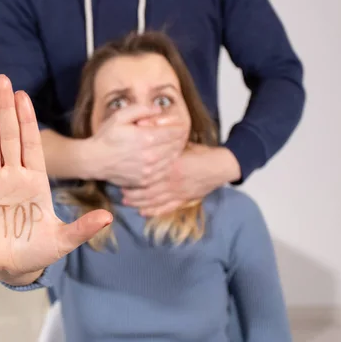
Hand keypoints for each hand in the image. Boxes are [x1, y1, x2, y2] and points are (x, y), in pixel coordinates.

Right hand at [0, 75, 112, 284]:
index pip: (31, 144)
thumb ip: (83, 228)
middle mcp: (14, 176)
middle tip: (2, 80)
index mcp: (35, 180)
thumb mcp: (63, 240)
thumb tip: (108, 218)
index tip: (24, 96)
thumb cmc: (39, 251)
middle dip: (6, 108)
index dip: (27, 120)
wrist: (12, 267)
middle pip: (10, 135)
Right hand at [86, 106, 188, 186]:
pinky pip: (163, 172)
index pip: (174, 132)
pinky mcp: (145, 180)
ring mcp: (148, 170)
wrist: (93, 160)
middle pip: (176, 146)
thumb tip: (158, 109)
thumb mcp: (120, 116)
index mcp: (146, 138)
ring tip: (172, 145)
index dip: (179, 127)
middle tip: (178, 134)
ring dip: (175, 152)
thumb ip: (141, 109)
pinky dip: (167, 164)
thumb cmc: (106, 137)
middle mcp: (150, 156)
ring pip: (172, 160)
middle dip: (179, 139)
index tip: (180, 124)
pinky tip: (163, 159)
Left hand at [121, 143, 240, 215]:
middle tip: (120, 190)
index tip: (122, 175)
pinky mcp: (183, 199)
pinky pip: (165, 208)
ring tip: (127, 201)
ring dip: (138, 202)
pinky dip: (153, 211)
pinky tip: (143, 212)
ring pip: (153, 200)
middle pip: (145, 189)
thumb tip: (147, 130)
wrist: (220, 166)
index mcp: (169, 165)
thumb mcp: (181, 143)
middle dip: (131, 192)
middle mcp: (170, 180)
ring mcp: (177, 192)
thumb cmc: (200, 152)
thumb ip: (165, 142)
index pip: (146, 173)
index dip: (132, 176)